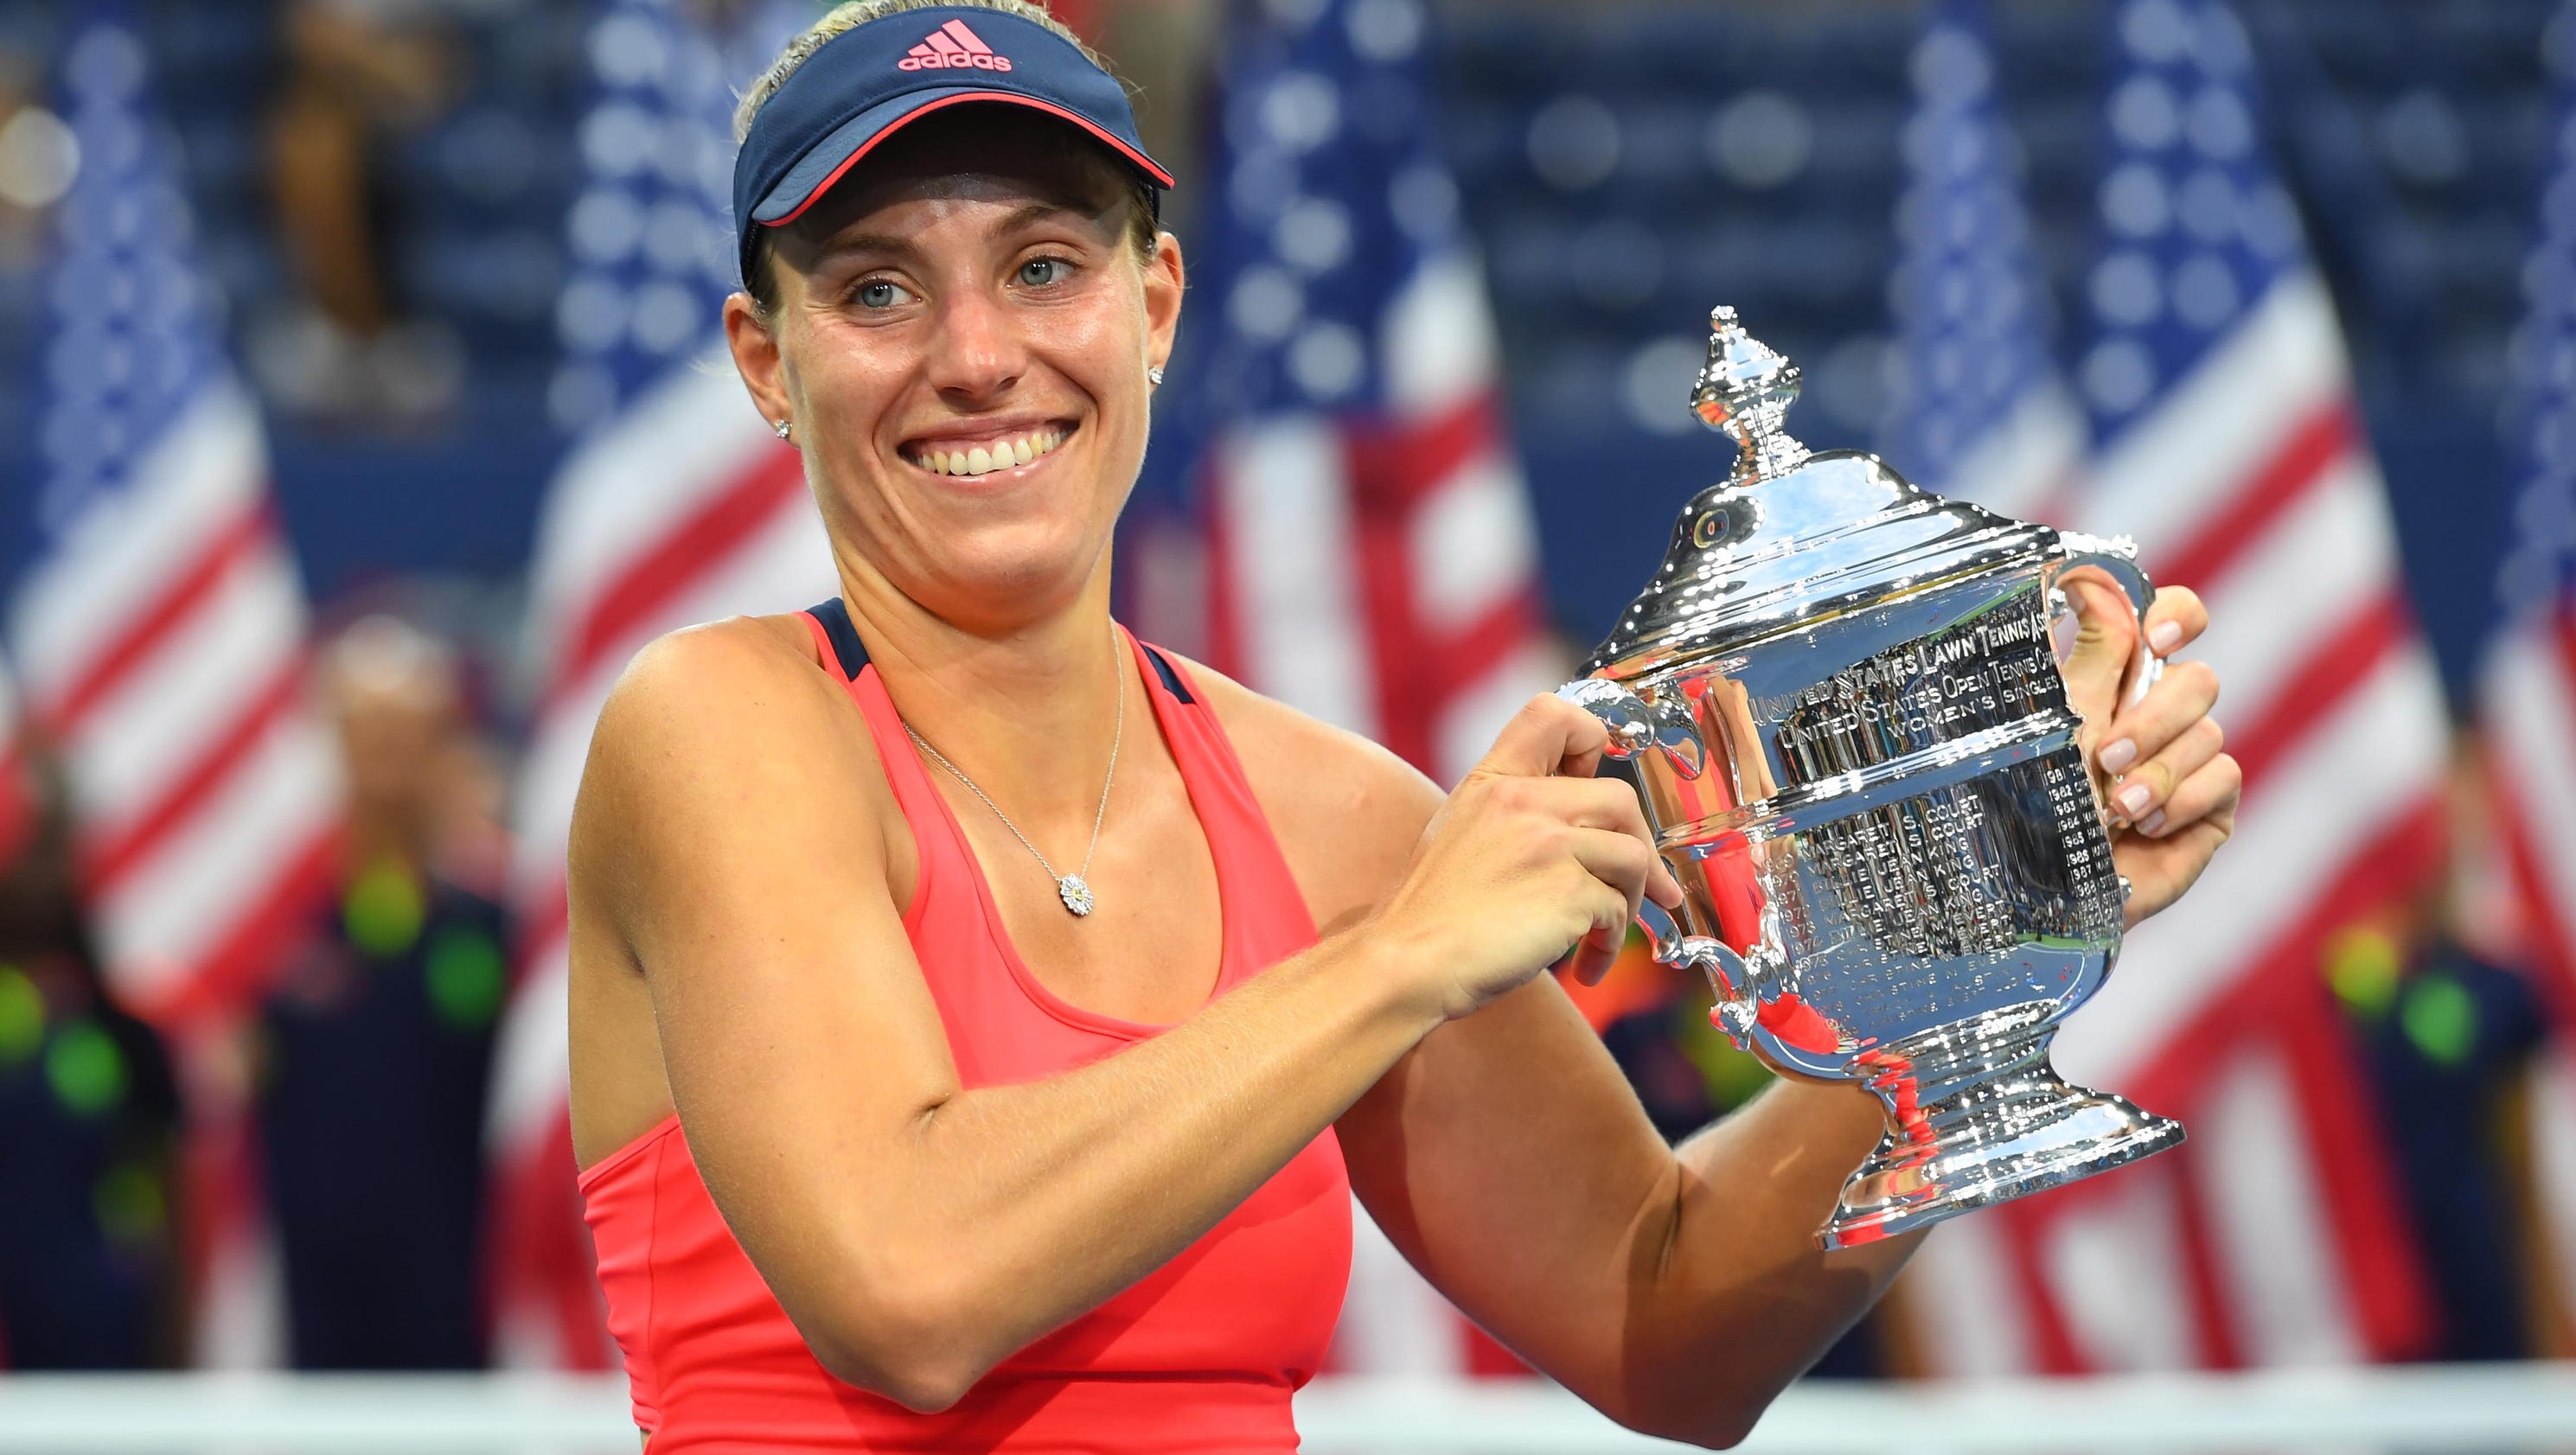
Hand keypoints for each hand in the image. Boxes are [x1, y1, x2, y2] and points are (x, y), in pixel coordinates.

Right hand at [1373, 695, 1684, 1021]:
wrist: (1410, 963)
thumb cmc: (1433, 912)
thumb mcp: (1458, 832)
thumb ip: (1508, 811)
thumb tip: (1572, 820)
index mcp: (1492, 781)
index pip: (1553, 714)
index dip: (1591, 738)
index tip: (1594, 777)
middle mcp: (1521, 802)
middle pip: (1620, 797)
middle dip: (1640, 845)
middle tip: (1642, 883)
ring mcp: (1548, 845)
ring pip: (1633, 854)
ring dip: (1633, 898)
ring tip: (1605, 931)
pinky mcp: (1569, 892)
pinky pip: (1619, 910)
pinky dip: (1609, 942)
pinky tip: (1586, 964)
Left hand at [2057, 573, 2240, 926]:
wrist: (2036, 892)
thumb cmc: (2026, 806)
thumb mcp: (2051, 722)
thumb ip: (2087, 653)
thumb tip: (2092, 576)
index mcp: (2113, 684)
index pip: (2172, 621)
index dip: (2178, 615)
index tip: (2157, 635)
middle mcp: (2156, 717)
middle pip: (2199, 678)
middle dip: (2155, 716)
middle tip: (2106, 754)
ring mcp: (2187, 762)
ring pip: (2209, 731)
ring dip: (2158, 768)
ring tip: (2112, 806)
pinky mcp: (2211, 808)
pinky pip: (2225, 776)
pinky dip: (2182, 798)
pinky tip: (2142, 825)